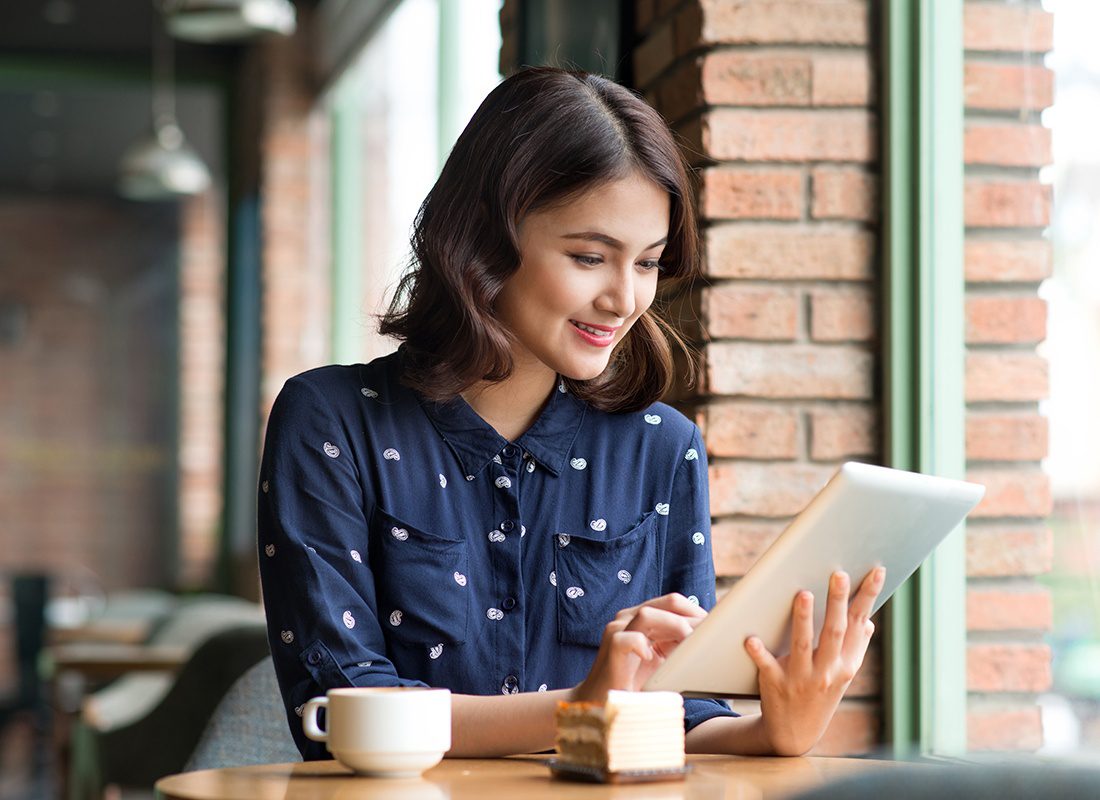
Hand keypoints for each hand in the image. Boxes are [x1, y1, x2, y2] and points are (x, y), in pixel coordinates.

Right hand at [572, 593, 705, 701]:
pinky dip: (642, 645)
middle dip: (692, 616)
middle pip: (666, 602)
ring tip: (689, 643)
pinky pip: (627, 639)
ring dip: (674, 626)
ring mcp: (617, 631)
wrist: (601, 701)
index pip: (674, 602)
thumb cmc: (635, 682)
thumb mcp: (663, 660)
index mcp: (642, 617)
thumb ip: (678, 646)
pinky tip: (651, 658)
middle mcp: (629, 618)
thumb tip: (709, 640)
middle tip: (710, 634)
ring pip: (648, 614)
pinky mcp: (610, 648)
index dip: (697, 612)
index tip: (716, 627)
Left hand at [745, 566, 885, 755]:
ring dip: (803, 619)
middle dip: (838, 602)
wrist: (794, 735)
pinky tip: (750, 639)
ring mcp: (801, 679)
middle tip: (838, 574)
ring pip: (802, 645)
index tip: (877, 570)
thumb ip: (855, 648)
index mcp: (846, 664)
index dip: (868, 597)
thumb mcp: (842, 676)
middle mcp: (827, 671)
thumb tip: (868, 621)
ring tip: (803, 594)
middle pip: (834, 632)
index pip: (858, 623)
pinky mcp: (775, 685)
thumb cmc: (820, 694)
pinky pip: (767, 667)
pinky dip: (759, 653)